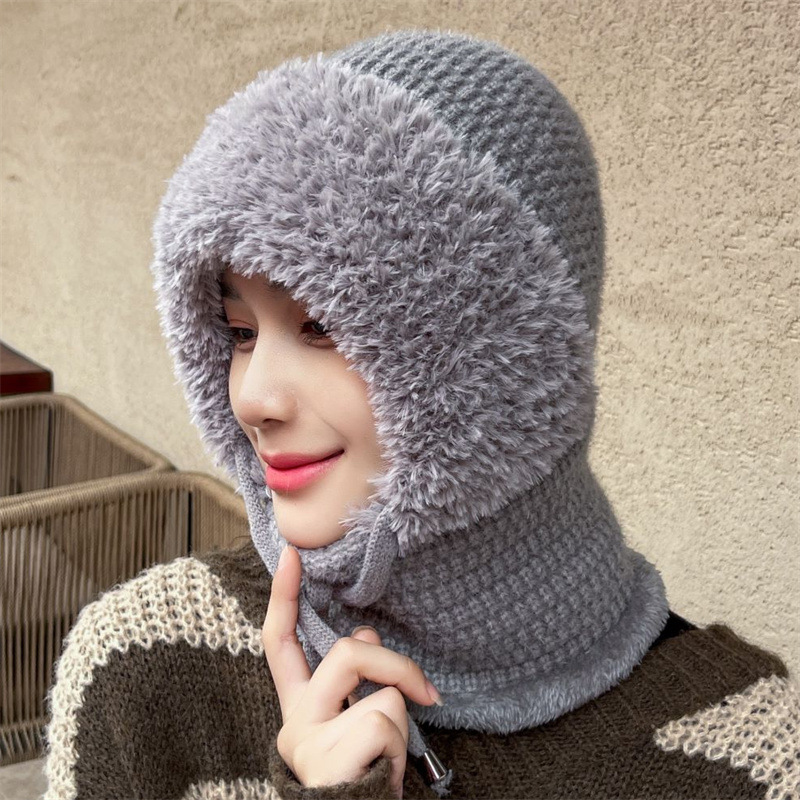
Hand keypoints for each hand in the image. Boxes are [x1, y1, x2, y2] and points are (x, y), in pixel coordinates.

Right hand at [262, 544, 440, 799]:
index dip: (284, 596)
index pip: (280, 641)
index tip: (292, 553)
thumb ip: (354, 678)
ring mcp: (307, 742)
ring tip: (385, 759)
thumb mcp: (358, 722)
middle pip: (347, 652)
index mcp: (300, 707)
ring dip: (401, 723)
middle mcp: (294, 722)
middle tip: (429, 695)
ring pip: (379, 694)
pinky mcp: (328, 761)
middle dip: (397, 664)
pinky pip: (386, 725)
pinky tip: (381, 774)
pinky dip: (398, 750)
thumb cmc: (364, 773)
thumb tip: (366, 633)